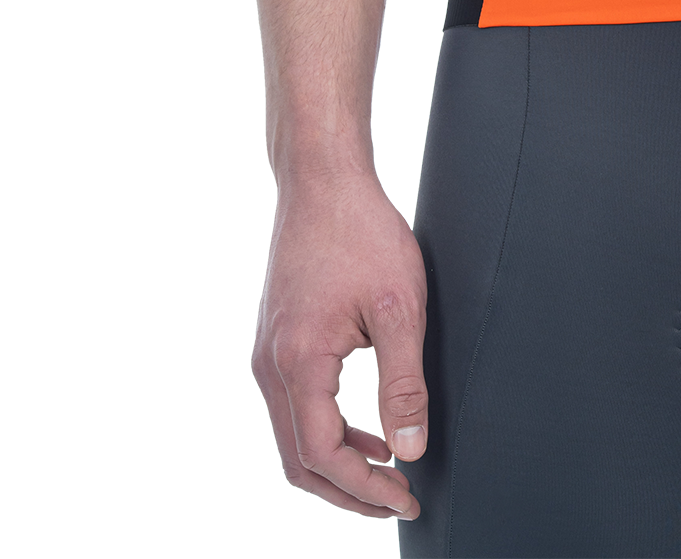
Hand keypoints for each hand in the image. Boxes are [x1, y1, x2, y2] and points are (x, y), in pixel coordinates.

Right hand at [252, 167, 428, 522]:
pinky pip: (295, 406)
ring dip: (339, 463)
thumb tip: (411, 447)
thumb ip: (404, 383)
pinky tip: (363, 427)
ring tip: (388, 470)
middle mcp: (272, 364)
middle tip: (398, 498)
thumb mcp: (399, 306)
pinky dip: (327, 431)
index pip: (323, 455)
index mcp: (298, 361)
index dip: (365, 487)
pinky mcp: (277, 341)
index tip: (405, 495)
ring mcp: (269, 353)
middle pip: (301, 459)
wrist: (323, 181)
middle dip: (350, 490)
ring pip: (294, 436)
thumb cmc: (358, 229)